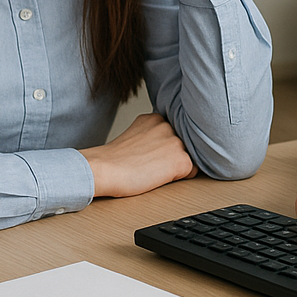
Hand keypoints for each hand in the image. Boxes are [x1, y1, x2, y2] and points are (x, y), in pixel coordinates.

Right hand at [81, 112, 198, 197]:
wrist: (103, 169)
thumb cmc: (113, 160)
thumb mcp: (134, 136)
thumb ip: (151, 134)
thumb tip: (162, 144)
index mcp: (155, 118)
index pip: (173, 133)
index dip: (163, 148)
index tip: (150, 154)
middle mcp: (169, 125)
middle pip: (183, 144)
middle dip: (171, 155)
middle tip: (149, 164)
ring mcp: (176, 142)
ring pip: (188, 156)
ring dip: (176, 166)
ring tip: (153, 171)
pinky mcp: (181, 160)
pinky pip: (192, 171)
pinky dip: (180, 178)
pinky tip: (159, 177)